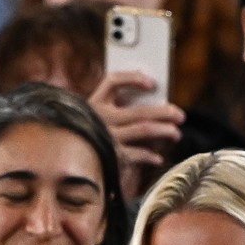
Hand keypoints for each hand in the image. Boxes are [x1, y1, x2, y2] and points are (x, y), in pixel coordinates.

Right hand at [87, 71, 183, 197]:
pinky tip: (158, 157)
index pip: (113, 81)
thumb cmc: (87, 140)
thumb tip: (154, 109)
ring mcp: (106, 138)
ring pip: (144, 130)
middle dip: (164, 112)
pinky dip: (150, 155)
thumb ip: (116, 111)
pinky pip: (138, 154)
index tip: (152, 83)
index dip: (133, 78)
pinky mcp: (111, 157)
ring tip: (176, 133)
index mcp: (94, 103)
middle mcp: (100, 118)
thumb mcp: (96, 120)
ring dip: (164, 131)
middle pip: (139, 110)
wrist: (64, 166)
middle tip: (180, 115)